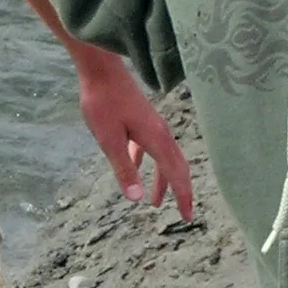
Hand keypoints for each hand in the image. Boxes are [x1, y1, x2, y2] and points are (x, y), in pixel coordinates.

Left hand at [71, 45, 193, 219]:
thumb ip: (124, 169)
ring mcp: (153, 125)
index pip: (176, 174)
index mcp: (156, 139)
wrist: (100, 69)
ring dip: (163, 180)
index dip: (183, 197)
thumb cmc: (102, 102)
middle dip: (181, 191)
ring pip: (165, 158)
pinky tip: (136, 169)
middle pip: (177, 167)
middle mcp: (160, 133)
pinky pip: (151, 147)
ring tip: (155, 201)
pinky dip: (147, 163)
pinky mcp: (143, 120)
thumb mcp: (109, 140)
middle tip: (184, 214)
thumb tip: (137, 199)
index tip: (187, 217)